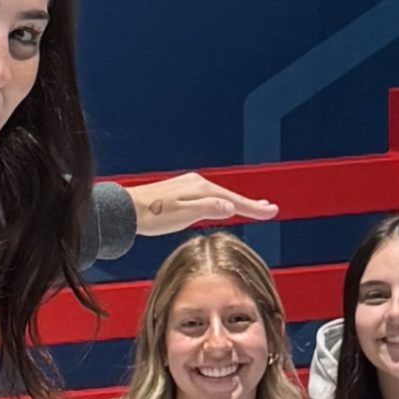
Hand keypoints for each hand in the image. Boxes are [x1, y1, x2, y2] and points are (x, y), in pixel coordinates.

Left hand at [131, 172, 277, 238]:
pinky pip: (209, 196)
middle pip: (230, 195)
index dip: (254, 208)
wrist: (126, 209)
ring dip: (237, 201)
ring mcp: (189, 185)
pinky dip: (221, 200)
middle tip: (269, 208)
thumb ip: (207, 209)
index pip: (234, 201)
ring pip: (220, 194)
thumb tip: (230, 206)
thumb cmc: (153, 215)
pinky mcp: (180, 190)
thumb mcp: (183, 214)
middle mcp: (197, 183)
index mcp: (201, 189)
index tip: (271, 211)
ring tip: (251, 207)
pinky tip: (220, 204)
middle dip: (250, 203)